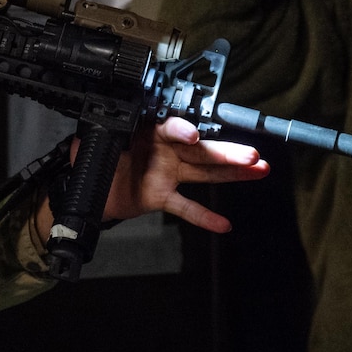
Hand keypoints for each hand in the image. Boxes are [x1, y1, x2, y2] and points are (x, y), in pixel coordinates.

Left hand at [36, 117, 268, 241]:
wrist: (91, 186)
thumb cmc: (96, 158)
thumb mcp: (93, 141)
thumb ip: (100, 134)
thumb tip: (97, 126)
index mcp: (150, 132)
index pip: (168, 127)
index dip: (180, 130)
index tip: (192, 134)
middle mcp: (165, 151)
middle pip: (201, 150)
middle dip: (227, 153)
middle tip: (252, 154)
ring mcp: (168, 173)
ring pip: (204, 173)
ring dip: (232, 173)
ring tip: (260, 169)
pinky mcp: (163, 196)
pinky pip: (186, 207)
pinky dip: (203, 217)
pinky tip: (223, 224)